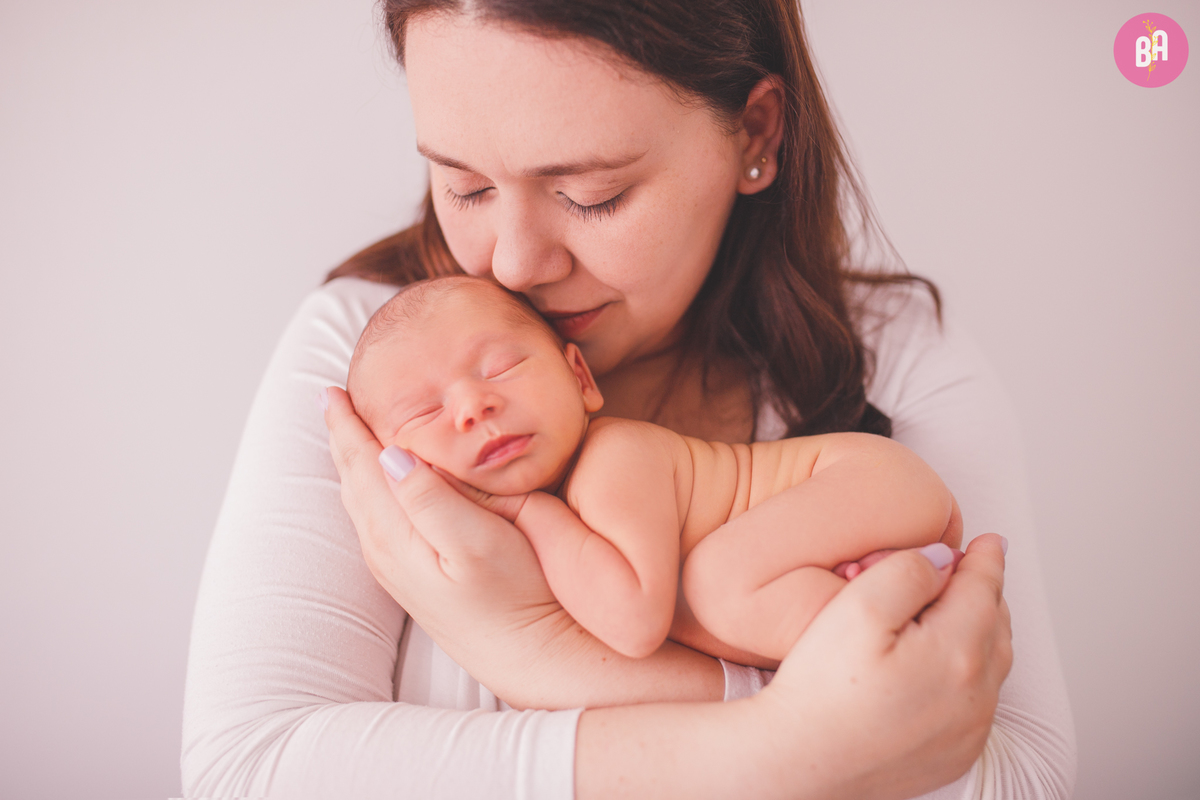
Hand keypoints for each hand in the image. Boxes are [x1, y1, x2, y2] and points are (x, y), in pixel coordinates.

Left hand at [323, 386, 723, 708]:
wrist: (526, 651)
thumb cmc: (514, 593)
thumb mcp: (477, 541)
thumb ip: (431, 497)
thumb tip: (390, 454)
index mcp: (395, 532)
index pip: (361, 464)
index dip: (347, 425)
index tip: (333, 390)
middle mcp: (384, 549)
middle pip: (353, 480)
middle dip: (343, 437)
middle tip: (335, 398)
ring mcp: (396, 565)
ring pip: (362, 500)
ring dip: (354, 461)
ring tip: (351, 431)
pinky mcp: (412, 575)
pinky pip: (377, 517)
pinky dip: (372, 486)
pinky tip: (385, 482)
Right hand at [760, 535, 1010, 797]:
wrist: (800, 763)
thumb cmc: (822, 689)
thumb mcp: (858, 606)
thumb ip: (908, 571)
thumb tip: (942, 562)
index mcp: (958, 652)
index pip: (984, 589)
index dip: (986, 559)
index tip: (990, 542)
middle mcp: (975, 696)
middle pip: (996, 626)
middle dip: (984, 593)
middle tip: (967, 571)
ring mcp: (967, 731)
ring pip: (992, 666)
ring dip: (982, 632)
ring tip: (960, 610)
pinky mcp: (954, 755)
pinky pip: (979, 704)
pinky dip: (973, 674)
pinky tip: (944, 666)